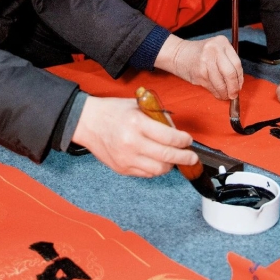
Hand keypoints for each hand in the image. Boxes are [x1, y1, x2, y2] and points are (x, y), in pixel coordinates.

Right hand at [72, 96, 197, 177]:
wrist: (87, 122)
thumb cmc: (112, 111)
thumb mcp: (137, 105)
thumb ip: (157, 117)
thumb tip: (175, 131)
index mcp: (137, 123)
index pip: (169, 137)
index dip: (183, 140)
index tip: (188, 140)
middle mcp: (132, 143)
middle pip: (167, 156)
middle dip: (184, 157)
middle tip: (192, 157)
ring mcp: (126, 158)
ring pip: (158, 169)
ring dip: (170, 165)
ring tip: (173, 158)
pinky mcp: (122, 168)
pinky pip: (146, 174)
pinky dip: (156, 169)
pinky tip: (157, 161)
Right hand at [154, 34, 242, 100]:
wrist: (178, 54)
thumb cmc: (200, 53)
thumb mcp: (216, 49)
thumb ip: (228, 61)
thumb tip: (238, 82)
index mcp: (221, 42)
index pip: (236, 63)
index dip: (240, 77)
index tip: (239, 85)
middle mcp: (214, 50)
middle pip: (230, 73)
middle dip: (234, 87)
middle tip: (234, 94)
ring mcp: (205, 62)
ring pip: (221, 83)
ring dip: (225, 93)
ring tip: (225, 95)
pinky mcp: (199, 74)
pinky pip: (212, 87)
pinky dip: (217, 93)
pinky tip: (218, 93)